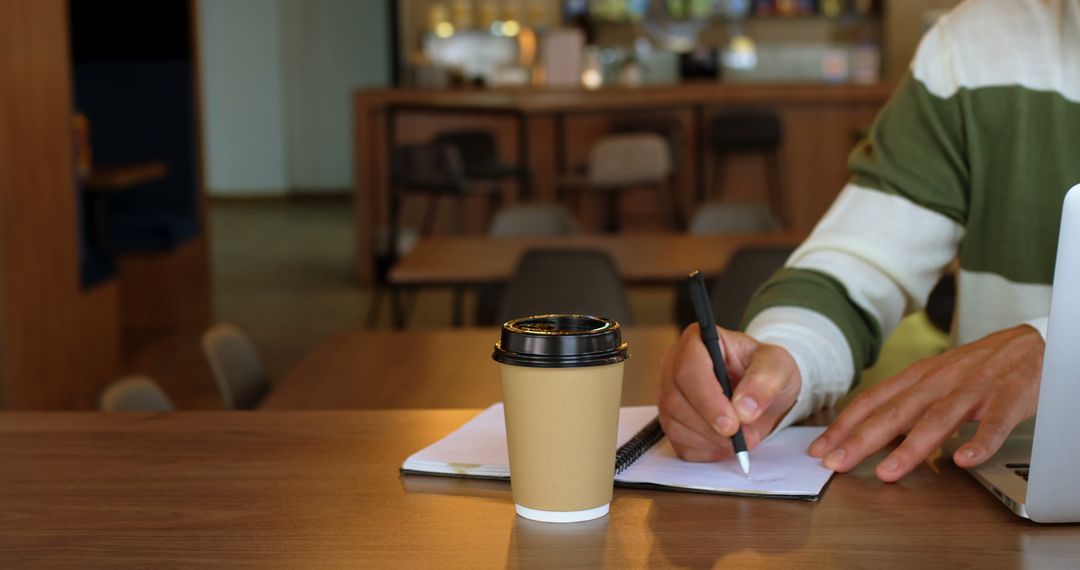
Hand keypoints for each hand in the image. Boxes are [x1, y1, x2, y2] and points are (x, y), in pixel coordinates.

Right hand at [658, 324, 801, 461]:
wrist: (760, 393)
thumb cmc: (765, 371)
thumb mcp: (778, 367)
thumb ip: (765, 382)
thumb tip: (744, 407)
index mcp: (698, 341)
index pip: (689, 369)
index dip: (708, 399)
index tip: (732, 423)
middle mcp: (675, 364)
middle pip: (676, 399)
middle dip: (710, 425)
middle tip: (743, 437)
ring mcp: (669, 393)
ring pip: (674, 423)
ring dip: (710, 439)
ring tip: (741, 438)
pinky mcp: (672, 419)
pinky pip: (678, 443)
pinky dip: (705, 450)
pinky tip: (724, 442)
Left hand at [809, 325, 1043, 481]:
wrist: (1030, 344)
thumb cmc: (976, 367)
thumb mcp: (934, 378)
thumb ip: (904, 402)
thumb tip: (867, 430)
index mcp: (918, 377)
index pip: (872, 401)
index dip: (844, 425)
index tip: (819, 449)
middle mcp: (939, 381)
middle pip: (895, 412)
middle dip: (862, 439)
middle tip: (836, 464)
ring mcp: (973, 390)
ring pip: (937, 419)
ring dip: (911, 448)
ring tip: (887, 472)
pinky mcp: (1007, 399)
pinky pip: (993, 424)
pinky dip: (979, 442)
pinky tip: (964, 461)